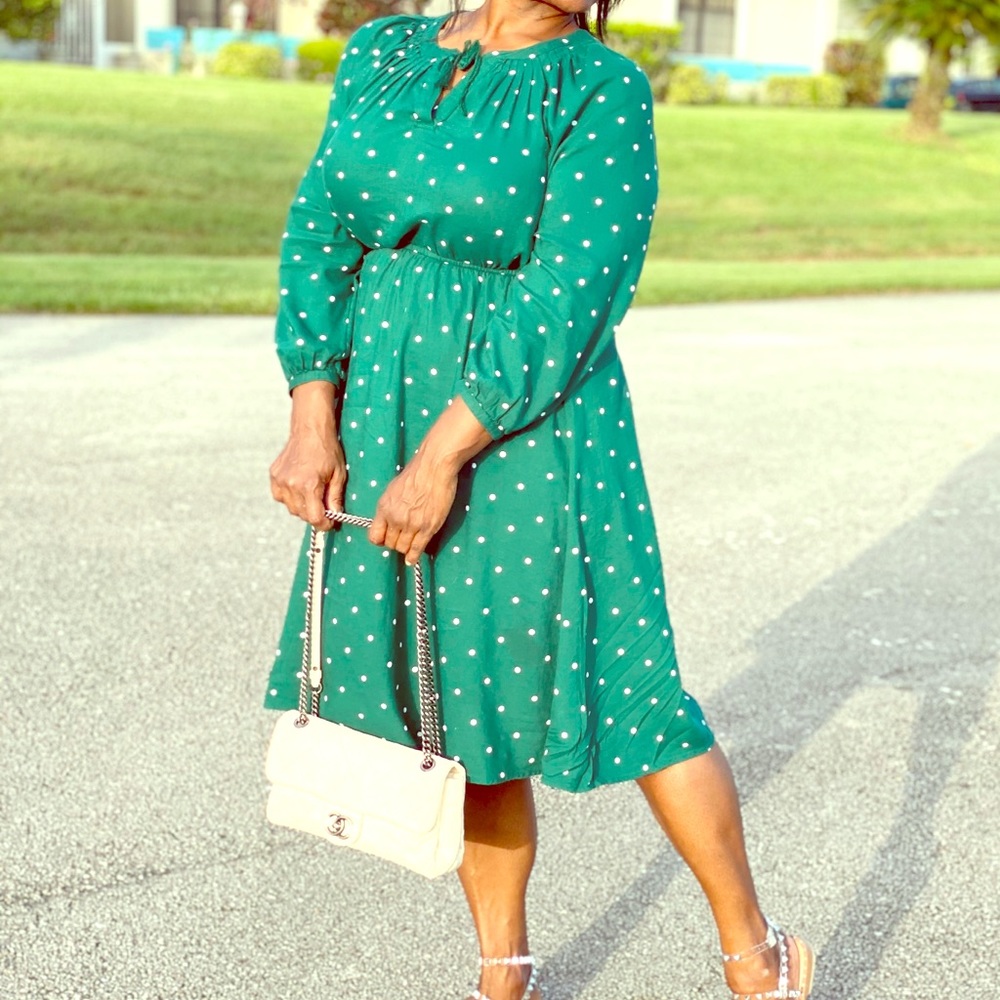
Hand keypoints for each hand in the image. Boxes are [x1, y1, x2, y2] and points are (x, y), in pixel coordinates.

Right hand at [269, 382, 344, 529]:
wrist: (310, 430)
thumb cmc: (327, 450)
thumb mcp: (339, 475)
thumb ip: (335, 498)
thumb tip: (335, 516)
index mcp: (308, 485)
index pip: (314, 518)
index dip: (324, 524)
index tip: (331, 523)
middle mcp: (291, 485)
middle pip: (302, 515)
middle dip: (315, 515)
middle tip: (324, 507)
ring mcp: (280, 480)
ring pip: (291, 508)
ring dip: (302, 506)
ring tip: (313, 493)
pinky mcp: (274, 476)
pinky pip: (281, 497)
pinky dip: (291, 497)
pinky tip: (300, 487)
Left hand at [369, 452, 458, 564]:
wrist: (434, 467)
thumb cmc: (416, 474)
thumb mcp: (393, 490)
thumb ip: (390, 507)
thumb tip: (388, 519)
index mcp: (384, 508)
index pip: (374, 536)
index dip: (380, 540)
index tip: (385, 540)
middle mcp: (395, 518)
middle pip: (390, 544)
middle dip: (395, 544)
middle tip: (403, 540)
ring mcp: (411, 524)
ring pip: (403, 548)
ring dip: (406, 549)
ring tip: (410, 546)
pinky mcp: (427, 527)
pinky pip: (417, 549)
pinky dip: (414, 556)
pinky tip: (413, 559)